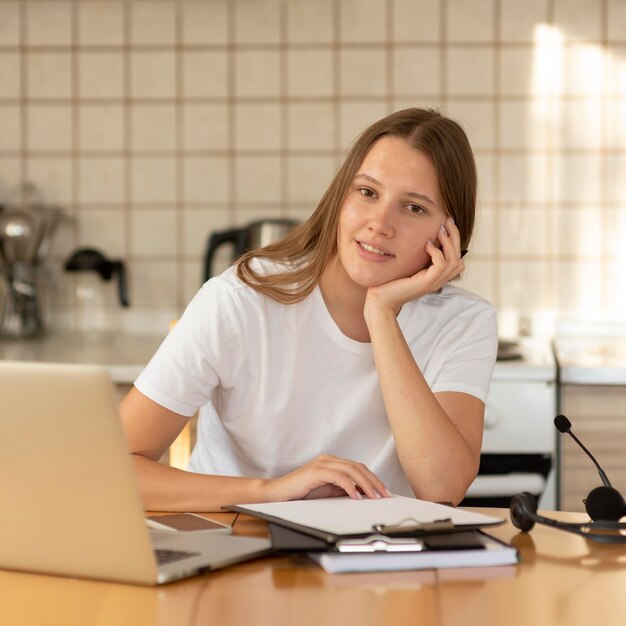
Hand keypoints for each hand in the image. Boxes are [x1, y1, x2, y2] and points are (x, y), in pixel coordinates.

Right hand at [264, 454, 389, 501]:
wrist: (278, 493)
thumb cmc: (301, 492)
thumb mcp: (327, 491)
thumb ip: (343, 490)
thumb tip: (363, 494)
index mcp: (332, 462)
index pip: (358, 467)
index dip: (373, 479)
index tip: (383, 492)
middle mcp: (329, 459)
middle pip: (358, 467)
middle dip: (373, 481)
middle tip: (384, 494)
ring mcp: (322, 463)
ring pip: (351, 470)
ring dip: (365, 484)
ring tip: (374, 496)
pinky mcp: (316, 471)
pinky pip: (338, 477)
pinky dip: (349, 486)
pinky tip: (356, 496)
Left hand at [365, 216, 463, 314]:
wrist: (380, 300)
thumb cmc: (390, 282)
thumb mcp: (407, 266)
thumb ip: (417, 256)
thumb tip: (421, 237)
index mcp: (435, 276)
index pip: (456, 259)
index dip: (454, 240)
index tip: (446, 223)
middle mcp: (438, 280)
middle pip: (459, 258)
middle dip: (455, 237)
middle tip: (447, 221)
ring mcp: (434, 283)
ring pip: (454, 261)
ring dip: (448, 242)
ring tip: (439, 230)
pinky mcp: (426, 284)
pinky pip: (441, 265)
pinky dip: (437, 252)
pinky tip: (427, 244)